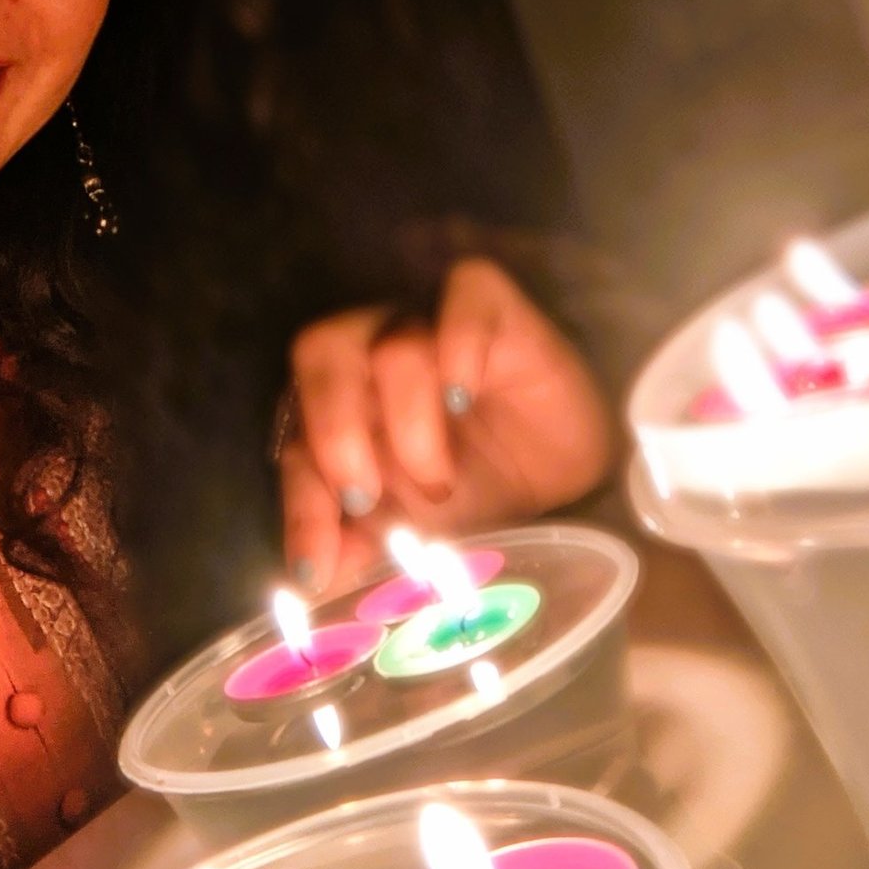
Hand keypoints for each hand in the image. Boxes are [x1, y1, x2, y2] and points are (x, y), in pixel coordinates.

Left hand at [278, 257, 613, 594]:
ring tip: (441, 480)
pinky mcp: (497, 311)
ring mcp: (436, 327)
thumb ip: (357, 552)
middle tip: (366, 494)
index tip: (316, 569)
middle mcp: (378, 357)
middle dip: (334, 428)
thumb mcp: (411, 539)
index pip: (297, 435)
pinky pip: (466, 287)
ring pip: (392, 337)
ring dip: (409, 418)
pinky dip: (459, 338)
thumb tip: (312, 581)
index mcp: (343, 408)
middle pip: (322, 349)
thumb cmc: (479, 501)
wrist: (571, 492)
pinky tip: (466, 393)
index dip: (301, 502)